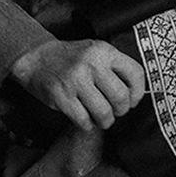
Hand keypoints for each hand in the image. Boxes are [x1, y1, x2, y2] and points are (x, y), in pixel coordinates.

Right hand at [9, 38, 145, 131]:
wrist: (37, 58)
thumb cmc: (72, 58)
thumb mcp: (97, 52)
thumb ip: (116, 67)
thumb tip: (136, 93)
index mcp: (105, 52)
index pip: (136, 74)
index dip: (138, 92)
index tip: (133, 100)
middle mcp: (91, 65)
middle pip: (121, 97)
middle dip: (122, 110)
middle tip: (117, 111)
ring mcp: (75, 81)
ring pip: (103, 112)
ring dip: (106, 120)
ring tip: (103, 119)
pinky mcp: (61, 97)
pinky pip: (83, 119)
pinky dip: (88, 125)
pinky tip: (87, 120)